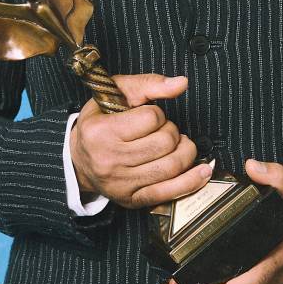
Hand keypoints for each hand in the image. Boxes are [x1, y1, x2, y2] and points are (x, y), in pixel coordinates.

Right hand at [69, 74, 214, 208]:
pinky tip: (203, 171)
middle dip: (173, 132)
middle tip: (164, 132)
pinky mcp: (132, 200)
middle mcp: (108, 160)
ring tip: (178, 146)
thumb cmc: (100, 123)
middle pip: (165, 143)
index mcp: (100, 131)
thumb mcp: (116, 94)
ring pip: (171, 166)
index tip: (148, 117)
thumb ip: (148, 84)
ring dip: (185, 152)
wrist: (79, 161)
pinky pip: (169, 192)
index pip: (152, 118)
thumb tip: (181, 83)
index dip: (157, 114)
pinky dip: (192, 181)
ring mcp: (120, 183)